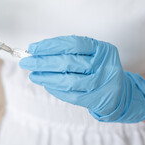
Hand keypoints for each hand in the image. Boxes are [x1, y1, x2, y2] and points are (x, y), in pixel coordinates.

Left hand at [19, 35, 144, 122]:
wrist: (119, 93)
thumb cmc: (97, 68)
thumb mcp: (90, 54)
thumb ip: (67, 51)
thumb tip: (36, 52)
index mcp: (102, 49)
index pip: (72, 44)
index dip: (50, 46)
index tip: (33, 48)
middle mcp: (104, 66)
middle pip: (67, 62)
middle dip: (42, 62)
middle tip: (26, 62)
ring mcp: (101, 84)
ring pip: (67, 81)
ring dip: (46, 77)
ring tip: (33, 74)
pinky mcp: (95, 100)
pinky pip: (70, 95)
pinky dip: (55, 89)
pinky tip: (45, 83)